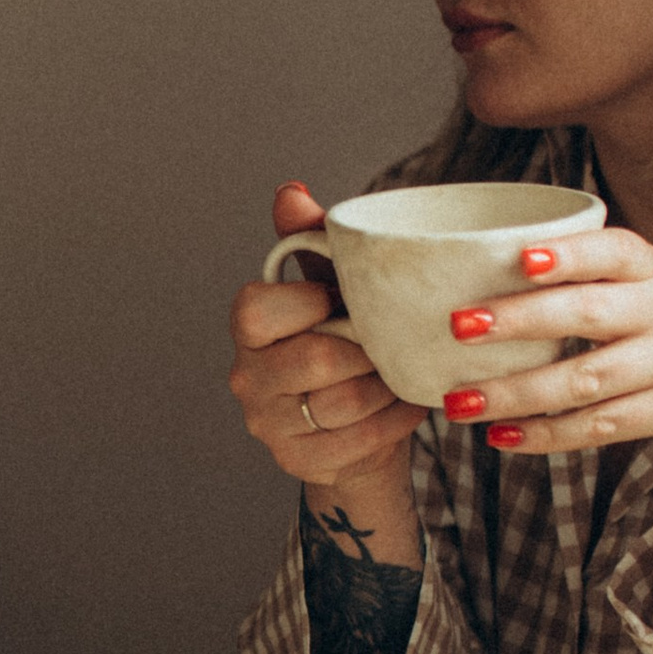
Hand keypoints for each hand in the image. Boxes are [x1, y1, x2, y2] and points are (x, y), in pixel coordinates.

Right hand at [229, 181, 427, 490]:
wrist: (360, 424)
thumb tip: (290, 191)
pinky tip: (405, 405)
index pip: (258, 308)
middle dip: (366, 350)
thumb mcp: (333, 287)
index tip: (340, 301)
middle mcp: (247, 377)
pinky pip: (359, 440)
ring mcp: (269, 425)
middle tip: (389, 343)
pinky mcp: (297, 461)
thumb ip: (313, 241)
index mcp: (249, 327)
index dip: (308, 302)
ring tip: (401, 373)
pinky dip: (394, 420)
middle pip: (314, 359)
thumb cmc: (346, 341)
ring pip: (342, 402)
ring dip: (386, 386)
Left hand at [443, 229, 652, 463]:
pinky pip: (601, 425)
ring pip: (586, 380)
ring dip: (517, 393)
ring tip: (459, 403)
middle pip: (589, 313)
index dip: (569, 254)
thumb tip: (478, 282)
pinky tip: (503, 437)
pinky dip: (547, 434)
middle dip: (521, 319)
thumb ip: (589, 282)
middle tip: (458, 325)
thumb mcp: (649, 290)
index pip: (614, 251)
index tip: (519, 258)